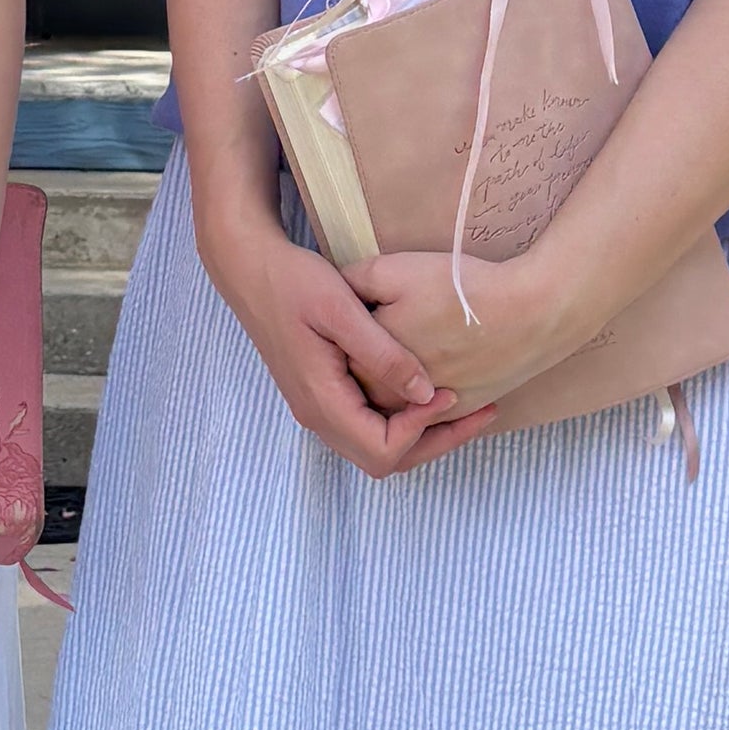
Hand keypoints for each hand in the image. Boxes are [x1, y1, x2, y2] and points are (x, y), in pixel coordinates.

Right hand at [197, 207, 470, 473]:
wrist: (250, 269)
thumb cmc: (293, 282)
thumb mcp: (341, 309)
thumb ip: (383, 354)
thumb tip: (425, 391)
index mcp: (321, 400)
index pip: (382, 449)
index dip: (421, 429)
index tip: (448, 390)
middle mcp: (316, 415)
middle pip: (383, 460)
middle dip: (433, 441)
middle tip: (478, 412)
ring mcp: (317, 408)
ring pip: (376, 448)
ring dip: (420, 435)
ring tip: (461, 406)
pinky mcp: (323, 395)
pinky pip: (367, 427)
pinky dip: (402, 421)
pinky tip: (426, 394)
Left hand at [344, 240, 586, 425]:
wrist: (532, 313)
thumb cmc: (460, 290)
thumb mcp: (393, 271)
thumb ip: (351, 285)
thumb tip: (332, 292)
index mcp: (369, 373)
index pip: (338, 359)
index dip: (345, 330)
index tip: (358, 305)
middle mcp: (395, 403)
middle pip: (366, 382)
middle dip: (368, 356)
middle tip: (388, 316)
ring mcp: (430, 412)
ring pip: (400, 397)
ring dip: (397, 374)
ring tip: (413, 333)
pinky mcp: (462, 410)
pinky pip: (435, 407)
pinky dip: (430, 385)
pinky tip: (437, 353)